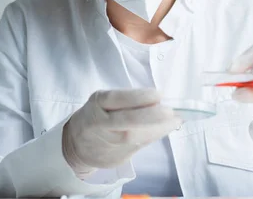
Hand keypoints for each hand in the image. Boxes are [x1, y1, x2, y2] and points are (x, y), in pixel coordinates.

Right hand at [62, 88, 181, 177]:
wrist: (77, 145)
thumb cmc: (97, 115)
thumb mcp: (104, 102)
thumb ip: (127, 101)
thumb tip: (158, 100)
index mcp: (97, 104)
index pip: (117, 99)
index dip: (138, 97)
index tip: (159, 94)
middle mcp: (100, 123)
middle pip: (125, 121)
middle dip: (150, 117)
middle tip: (170, 112)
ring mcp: (108, 143)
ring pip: (134, 137)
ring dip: (158, 129)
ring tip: (175, 120)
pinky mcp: (115, 157)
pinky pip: (138, 147)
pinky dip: (153, 136)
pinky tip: (165, 129)